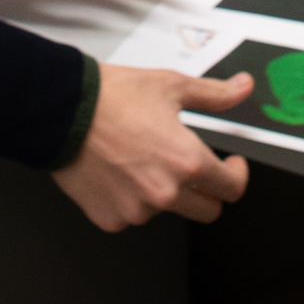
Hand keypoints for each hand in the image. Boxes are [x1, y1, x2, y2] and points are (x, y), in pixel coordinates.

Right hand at [51, 64, 253, 230]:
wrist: (61, 110)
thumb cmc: (111, 97)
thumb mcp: (171, 86)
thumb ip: (214, 95)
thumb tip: (242, 88)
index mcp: (186, 162)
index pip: (232, 188)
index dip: (236, 175)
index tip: (230, 166)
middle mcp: (165, 193)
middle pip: (208, 210)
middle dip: (208, 190)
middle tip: (193, 167)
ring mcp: (137, 210)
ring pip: (167, 210)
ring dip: (165, 192)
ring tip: (143, 158)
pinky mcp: (111, 218)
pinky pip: (132, 215)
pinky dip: (131, 198)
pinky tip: (120, 171)